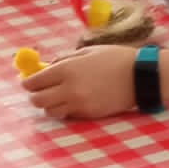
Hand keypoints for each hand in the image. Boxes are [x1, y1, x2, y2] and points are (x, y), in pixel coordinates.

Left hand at [22, 44, 136, 118]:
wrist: (140, 76)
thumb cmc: (115, 58)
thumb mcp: (87, 52)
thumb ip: (64, 60)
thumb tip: (46, 68)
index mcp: (66, 69)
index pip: (33, 82)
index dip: (28, 82)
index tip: (29, 82)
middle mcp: (69, 89)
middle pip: (37, 100)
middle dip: (36, 95)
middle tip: (41, 91)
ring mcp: (79, 104)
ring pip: (50, 112)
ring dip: (50, 105)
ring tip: (58, 97)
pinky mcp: (89, 114)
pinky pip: (68, 115)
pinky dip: (66, 110)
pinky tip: (75, 101)